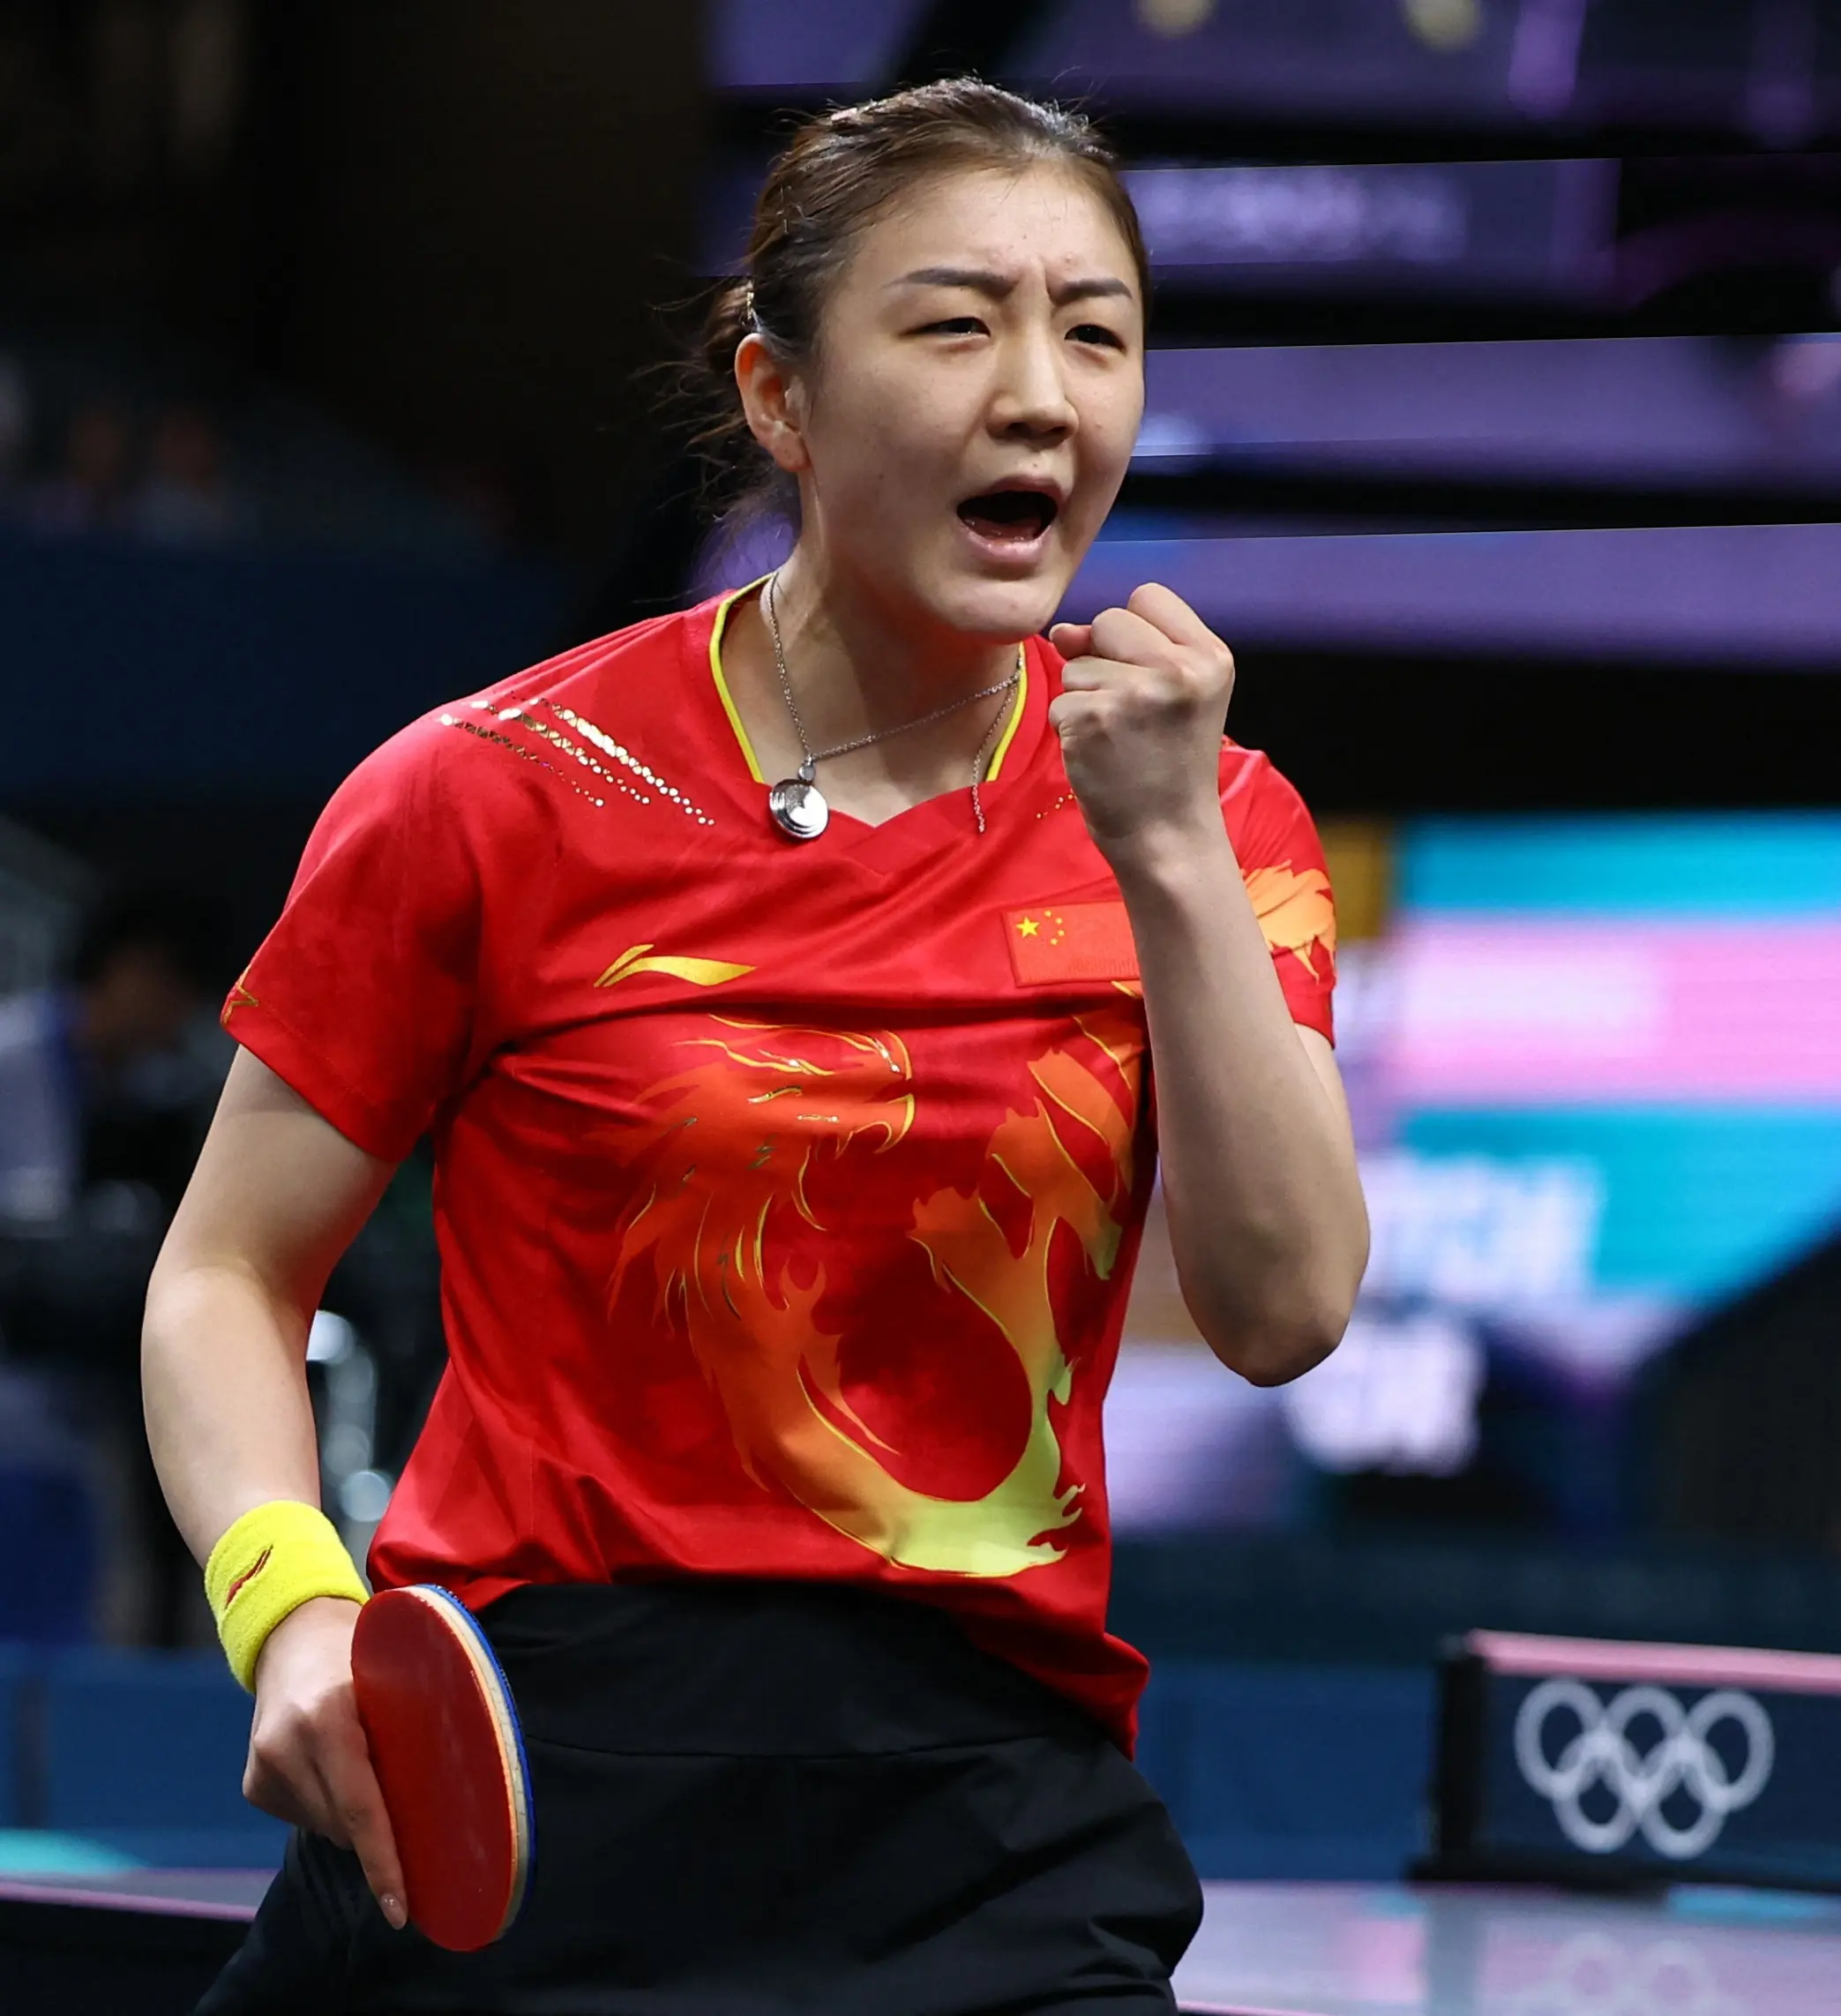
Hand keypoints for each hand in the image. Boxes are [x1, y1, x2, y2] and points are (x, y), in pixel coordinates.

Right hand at [245, 1595, 405, 1929]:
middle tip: (411, 1814)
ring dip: (355, 1817)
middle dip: (381, 1833)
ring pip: (326, 1827)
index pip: (360, 1807)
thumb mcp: (393, 1673)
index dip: (383, 1862)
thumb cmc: (361, 1650)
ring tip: (365, 1766)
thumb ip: (414, 1723)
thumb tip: (455, 1793)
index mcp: (328, 1715)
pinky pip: (305, 1817)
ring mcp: (263, 1766)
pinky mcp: (253, 1784)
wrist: (292, 1631)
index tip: (401, 1909)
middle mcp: (287, 1744)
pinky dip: (329, 1808)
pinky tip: (333, 1769)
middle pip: (345, 1825)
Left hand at [1048, 583, 1233, 862]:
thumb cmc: (1167, 767)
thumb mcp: (1170, 697)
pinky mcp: (1096, 718)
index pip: (1148, 595)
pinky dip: (1070, 730)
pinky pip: (1060, 702)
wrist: (1168, 836)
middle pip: (1109, 619)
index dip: (1132, 631)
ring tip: (1119, 739)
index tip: (1145, 673)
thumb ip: (1124, 651)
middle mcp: (1179, 670)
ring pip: (1077, 664)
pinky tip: (1101, 756)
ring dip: (1084, 699)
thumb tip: (1063, 631)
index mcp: (1211, 657)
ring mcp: (1136, 693)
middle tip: (1131, 714)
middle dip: (1104, 660)